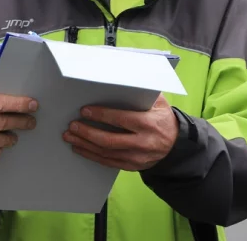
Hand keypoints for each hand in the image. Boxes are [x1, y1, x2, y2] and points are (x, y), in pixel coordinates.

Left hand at [62, 93, 177, 171]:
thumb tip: (119, 79)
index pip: (121, 119)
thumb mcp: (159, 102)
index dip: (101, 115)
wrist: (176, 144)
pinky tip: (80, 149)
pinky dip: (92, 156)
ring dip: (85, 145)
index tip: (84, 111)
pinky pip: (109, 163)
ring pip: (106, 153)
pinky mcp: (133, 166)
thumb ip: (142, 92)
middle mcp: (143, 142)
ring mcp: (137, 157)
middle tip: (72, 126)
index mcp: (148, 123)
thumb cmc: (162, 118)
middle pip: (110, 140)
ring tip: (70, 137)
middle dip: (88, 133)